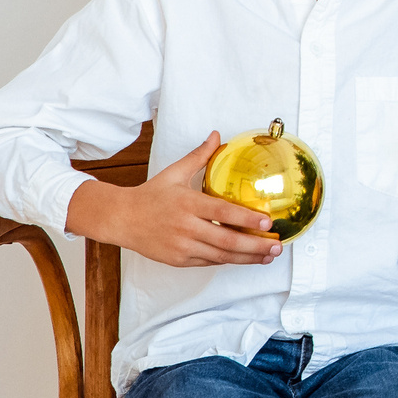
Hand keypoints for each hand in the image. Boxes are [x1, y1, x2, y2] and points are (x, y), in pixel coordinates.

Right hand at [67, 132, 281, 268]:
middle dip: (256, 245)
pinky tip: (245, 257)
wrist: (120, 219)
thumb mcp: (174, 172)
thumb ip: (200, 156)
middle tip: (277, 244)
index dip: (247, 219)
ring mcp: (181, 247)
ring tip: (268, 255)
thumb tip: (218, 135)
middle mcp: (186, 227)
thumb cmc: (150, 195)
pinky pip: (208, 262)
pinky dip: (227, 260)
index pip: (223, 212)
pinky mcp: (178, 260)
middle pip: (227, 240)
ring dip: (247, 257)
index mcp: (188, 204)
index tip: (268, 222)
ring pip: (221, 255)